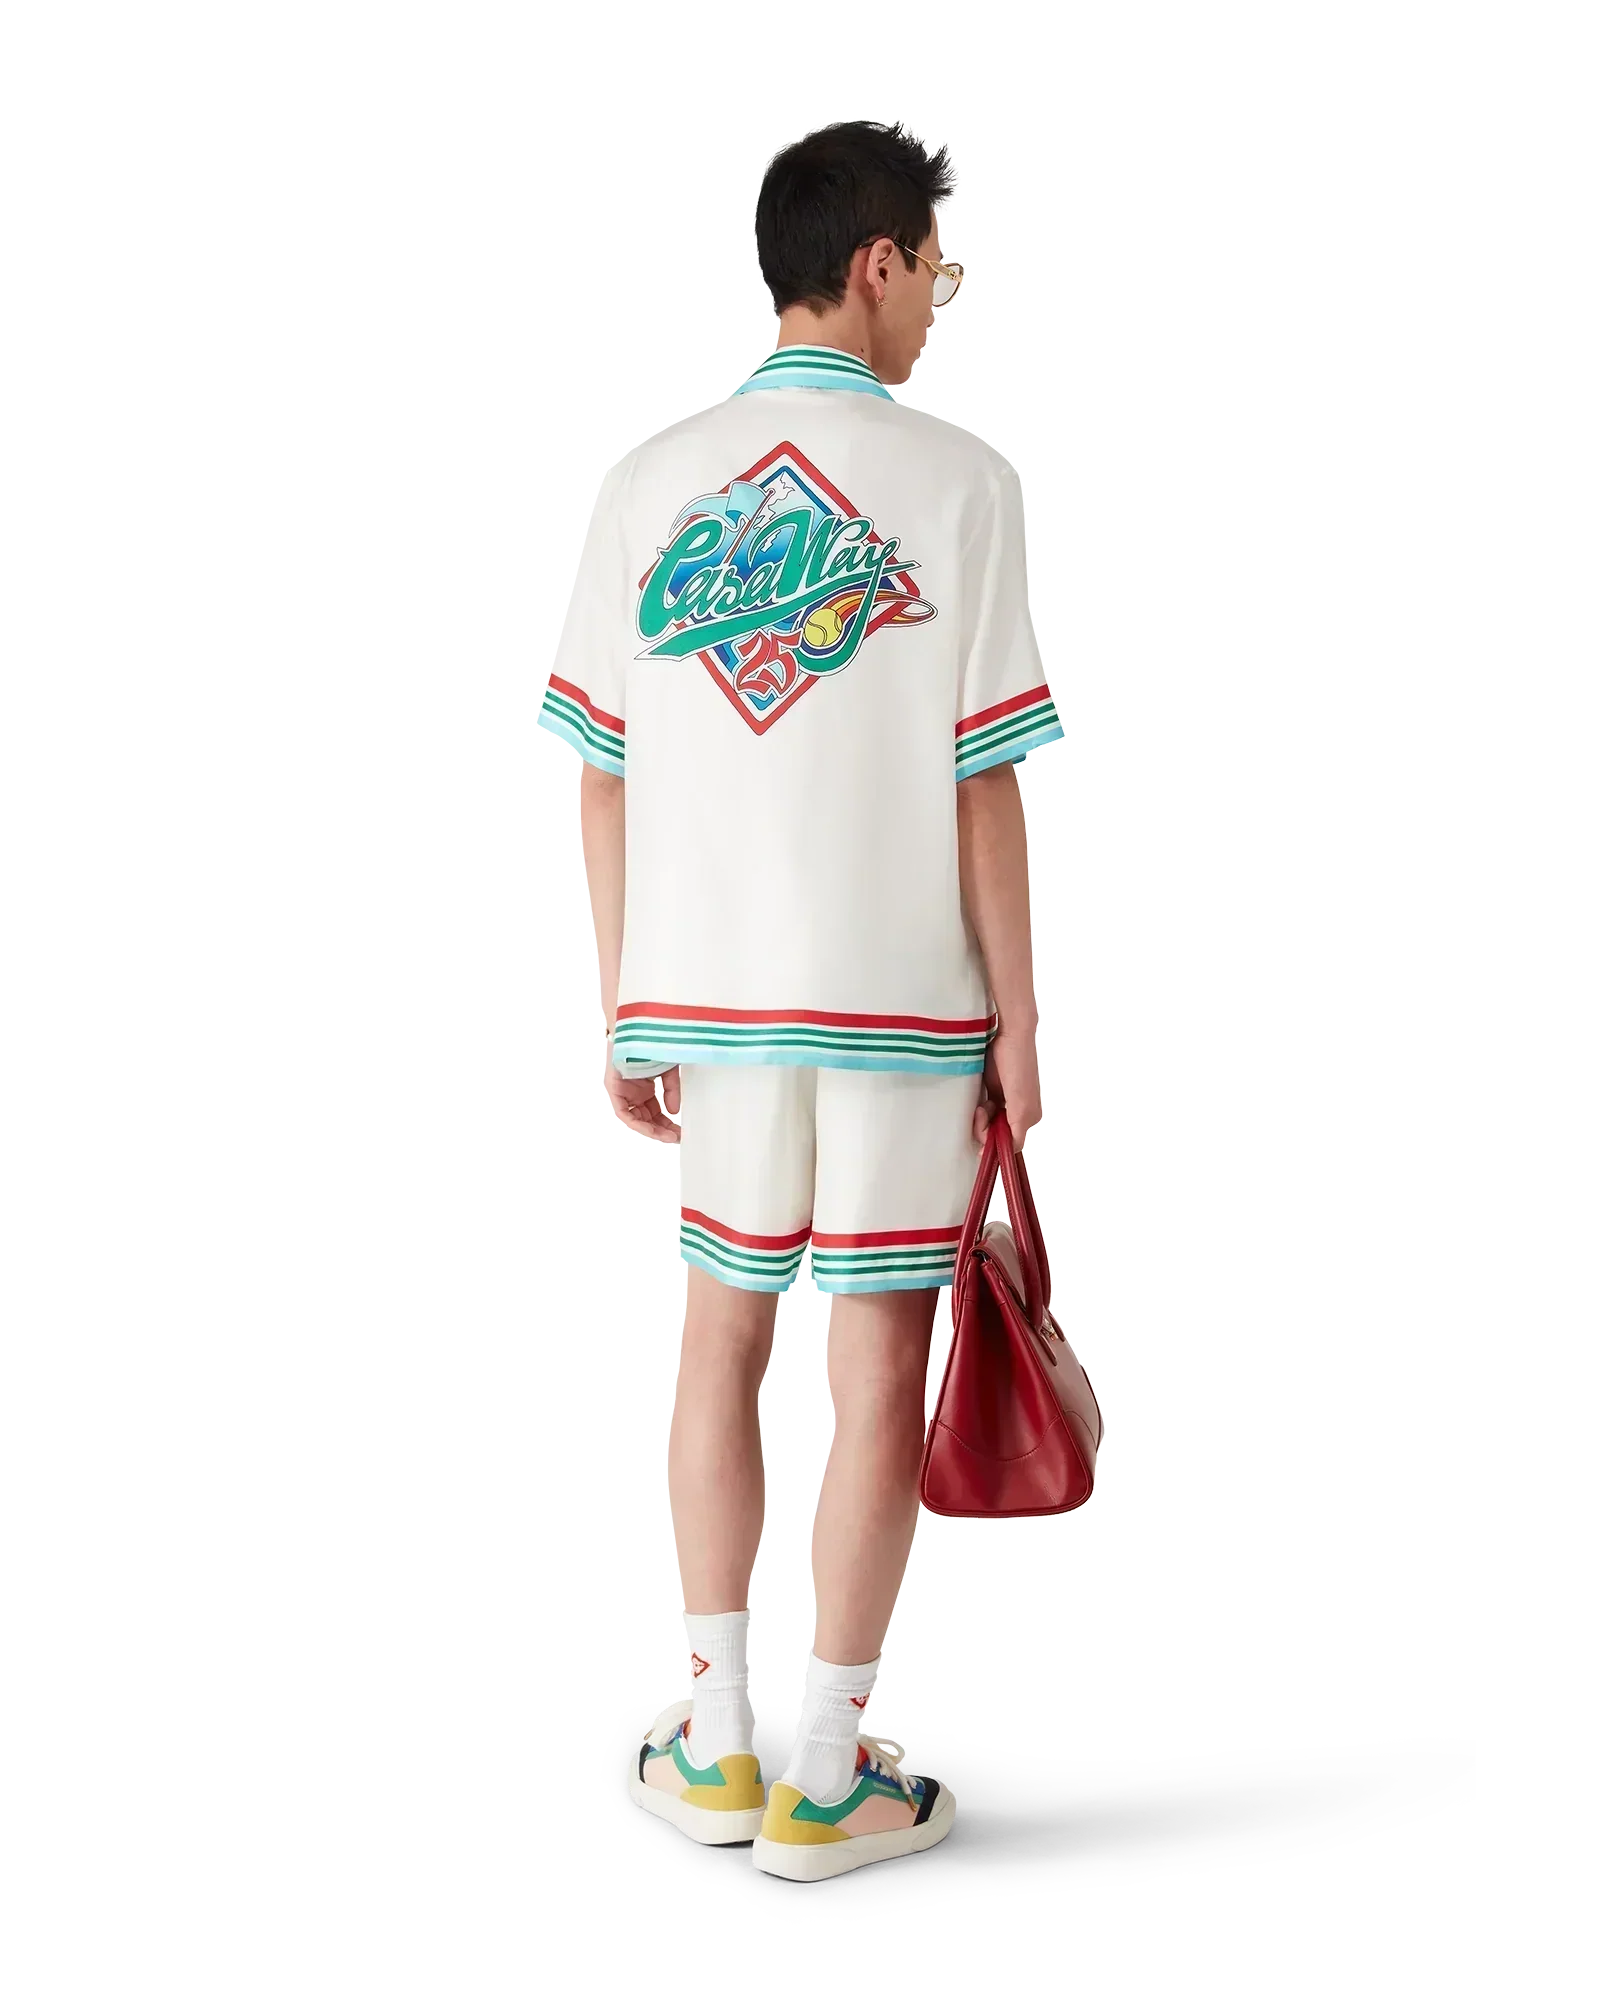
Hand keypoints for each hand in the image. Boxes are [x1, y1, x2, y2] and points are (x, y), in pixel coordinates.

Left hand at [603, 1043, 680, 1140]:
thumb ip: (671, 1090)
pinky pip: (623, 1113)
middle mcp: (632, 1092)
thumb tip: (674, 1111)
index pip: (655, 1111)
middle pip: (645, 1118)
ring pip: (634, 1119)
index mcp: (644, 1087)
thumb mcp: (668, 1070)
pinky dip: (636, 1123)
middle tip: (675, 1137)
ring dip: (651, 1130)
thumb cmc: (653, 1044)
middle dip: (661, 1130)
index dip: (666, 1123)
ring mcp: (622, 1092)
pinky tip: (651, 1129)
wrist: (640, 1028)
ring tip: (667, 1137)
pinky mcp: (613, 1090)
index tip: (679, 1131)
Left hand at [972, 1027, 1040, 1149]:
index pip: (1009, 1145)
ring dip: (981, 1118)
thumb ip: (1016, 1129)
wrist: (1009, 1033)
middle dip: (985, 1127)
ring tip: (980, 1104)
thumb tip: (1011, 1152)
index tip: (983, 1130)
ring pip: (988, 1124)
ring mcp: (1005, 1102)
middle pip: (997, 1136)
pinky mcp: (995, 1092)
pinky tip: (979, 1101)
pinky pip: (984, 1111)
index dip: (994, 1142)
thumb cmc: (1017, 1064)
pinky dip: (979, 1110)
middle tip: (981, 1111)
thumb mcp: (1019, 1102)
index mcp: (1028, 1117)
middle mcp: (1018, 1112)